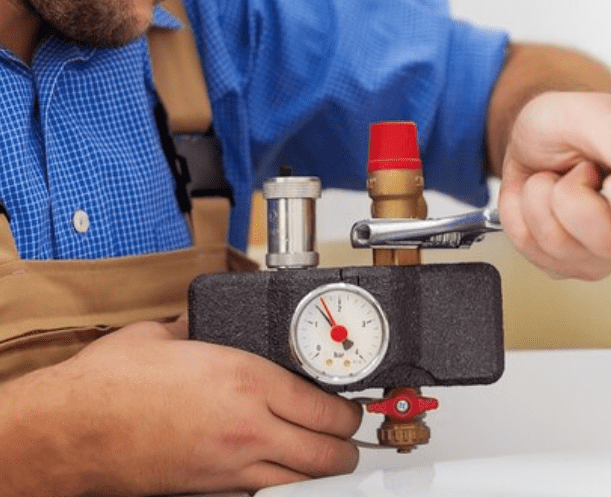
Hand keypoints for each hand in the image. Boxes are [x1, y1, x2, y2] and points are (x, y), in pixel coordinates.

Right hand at [0, 318, 361, 495]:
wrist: (70, 430)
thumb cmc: (113, 382)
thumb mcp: (166, 334)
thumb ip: (196, 326)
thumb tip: (200, 321)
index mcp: (246, 380)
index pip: (324, 406)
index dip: (348, 411)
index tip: (351, 406)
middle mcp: (247, 427)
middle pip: (325, 454)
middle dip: (347, 447)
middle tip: (350, 436)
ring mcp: (228, 467)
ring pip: (299, 484)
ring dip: (321, 473)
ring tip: (327, 459)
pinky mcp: (206, 491)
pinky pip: (261, 495)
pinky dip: (280, 487)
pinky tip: (281, 474)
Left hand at [498, 91, 610, 279]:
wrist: (532, 135)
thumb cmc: (570, 123)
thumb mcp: (592, 114)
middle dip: (575, 196)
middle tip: (578, 166)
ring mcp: (604, 251)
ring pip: (564, 248)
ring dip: (542, 199)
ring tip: (555, 176)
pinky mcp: (566, 261)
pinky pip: (534, 250)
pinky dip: (521, 213)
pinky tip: (538, 195)